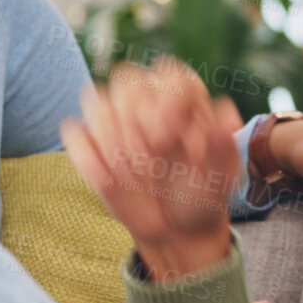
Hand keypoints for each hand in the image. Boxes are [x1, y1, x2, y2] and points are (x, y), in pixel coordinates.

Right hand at [61, 58, 242, 282]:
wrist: (176, 228)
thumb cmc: (203, 195)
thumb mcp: (221, 177)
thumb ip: (223, 145)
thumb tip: (226, 111)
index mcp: (184, 97)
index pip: (169, 75)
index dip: (166, 102)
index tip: (167, 139)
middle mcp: (148, 99)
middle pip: (127, 79)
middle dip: (136, 122)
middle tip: (151, 161)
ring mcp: (115, 118)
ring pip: (97, 100)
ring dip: (113, 140)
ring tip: (136, 175)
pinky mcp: (90, 141)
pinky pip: (76, 134)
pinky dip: (91, 158)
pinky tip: (113, 182)